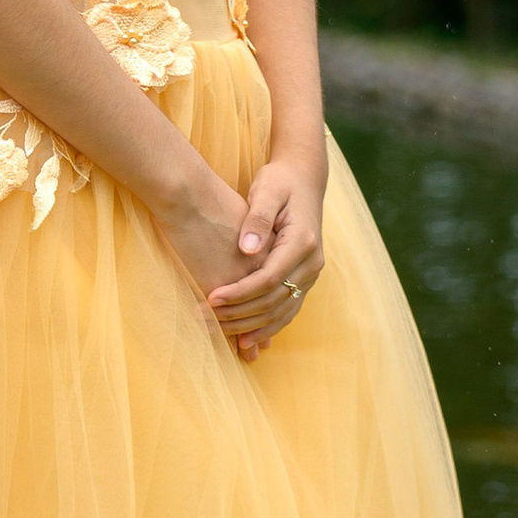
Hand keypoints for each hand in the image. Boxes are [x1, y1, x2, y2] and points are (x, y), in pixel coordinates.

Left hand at [207, 155, 325, 360]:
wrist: (303, 180)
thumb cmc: (280, 182)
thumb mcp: (267, 190)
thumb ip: (257, 219)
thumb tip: (247, 249)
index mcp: (303, 242)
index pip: (268, 279)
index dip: (238, 293)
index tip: (210, 298)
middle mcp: (312, 263)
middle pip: (273, 301)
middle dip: (238, 314)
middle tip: (204, 319)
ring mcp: (311, 274)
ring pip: (281, 312)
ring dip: (250, 327)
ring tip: (218, 333)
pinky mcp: (304, 280)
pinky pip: (287, 311)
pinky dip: (265, 327)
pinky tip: (243, 338)